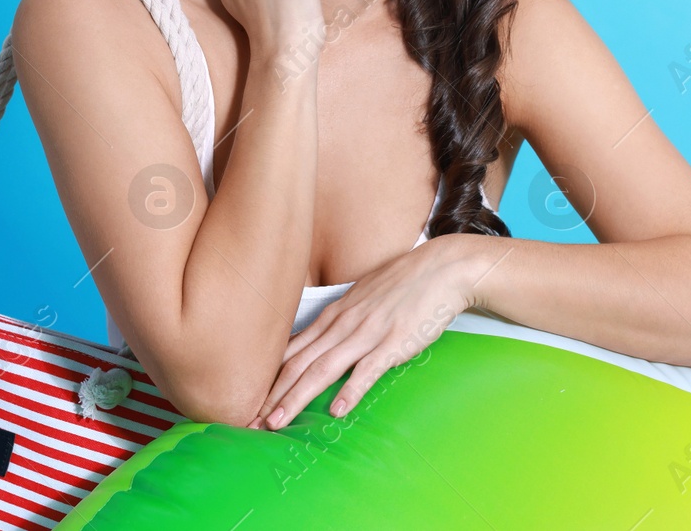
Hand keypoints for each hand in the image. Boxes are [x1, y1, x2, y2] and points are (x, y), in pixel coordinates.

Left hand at [248, 235, 482, 430]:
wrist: (442, 269)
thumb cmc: (403, 283)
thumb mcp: (362, 297)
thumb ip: (340, 320)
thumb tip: (320, 339)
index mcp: (334, 316)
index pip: (292, 351)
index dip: (268, 378)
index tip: (250, 401)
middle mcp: (343, 325)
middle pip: (298, 364)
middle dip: (271, 395)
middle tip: (248, 421)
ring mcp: (367, 334)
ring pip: (322, 369)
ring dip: (296, 398)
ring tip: (275, 422)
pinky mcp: (394, 342)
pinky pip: (367, 370)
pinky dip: (350, 391)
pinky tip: (336, 411)